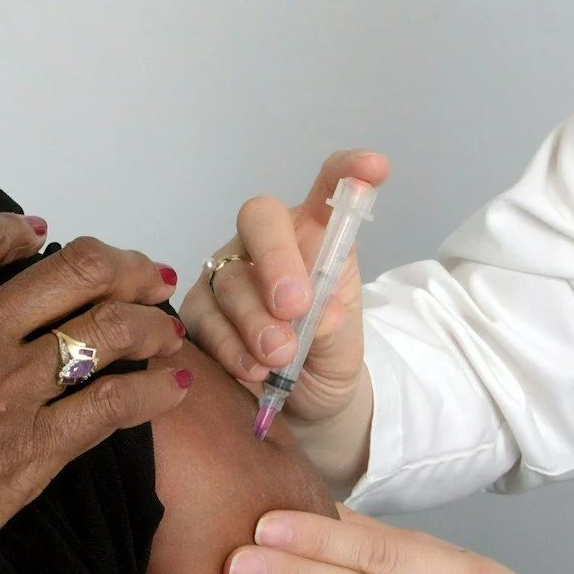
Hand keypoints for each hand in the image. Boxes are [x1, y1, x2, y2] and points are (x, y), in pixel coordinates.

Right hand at [0, 199, 195, 573]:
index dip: (17, 230)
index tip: (38, 235)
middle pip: (67, 274)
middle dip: (115, 265)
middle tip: (140, 272)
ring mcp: (6, 391)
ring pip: (101, 332)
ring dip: (145, 321)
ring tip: (167, 325)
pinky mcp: (32, 451)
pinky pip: (111, 406)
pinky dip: (151, 391)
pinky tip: (174, 388)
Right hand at [182, 149, 389, 423]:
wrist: (302, 405)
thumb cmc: (327, 356)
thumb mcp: (343, 345)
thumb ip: (332, 326)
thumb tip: (318, 315)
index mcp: (314, 236)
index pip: (329, 190)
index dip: (347, 172)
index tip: (374, 168)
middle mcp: (267, 243)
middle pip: (259, 219)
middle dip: (276, 259)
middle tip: (295, 306)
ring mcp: (228, 272)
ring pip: (230, 277)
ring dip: (255, 320)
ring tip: (279, 357)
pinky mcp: (199, 309)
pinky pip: (204, 317)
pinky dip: (229, 345)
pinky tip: (252, 369)